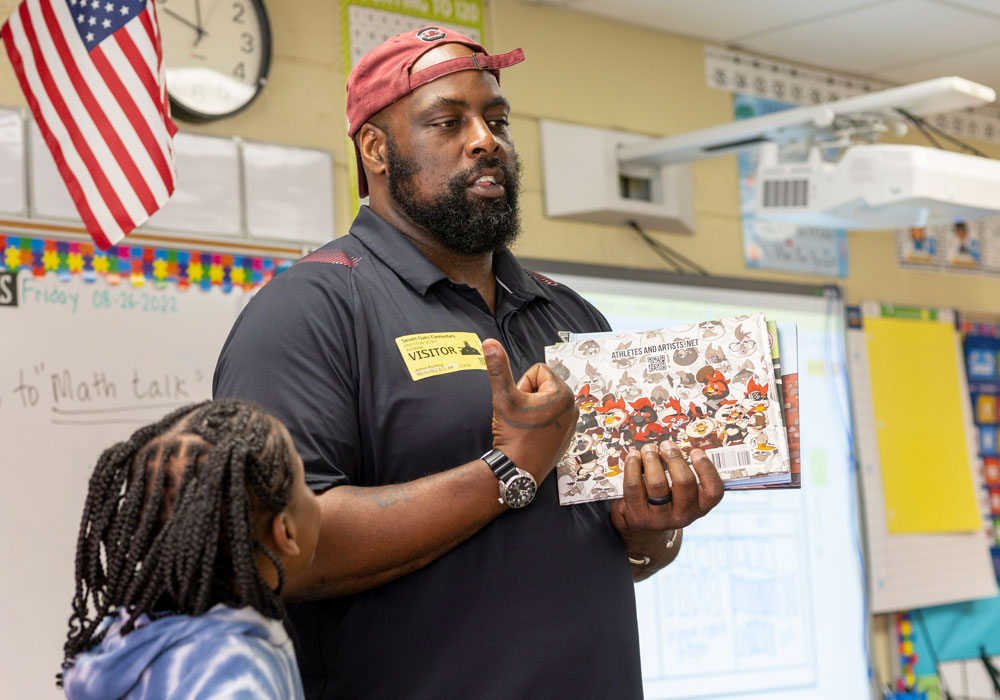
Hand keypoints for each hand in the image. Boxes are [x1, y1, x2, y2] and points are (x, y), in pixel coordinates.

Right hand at [483, 338, 577, 482]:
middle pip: (542, 385)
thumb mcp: (503, 398)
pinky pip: (550, 417)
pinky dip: (539, 422)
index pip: (537, 371)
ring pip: (544, 401)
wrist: (518, 470)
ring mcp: (571, 422)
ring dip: (532, 410)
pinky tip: (532, 435)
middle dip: (527, 397)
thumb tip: (489, 342)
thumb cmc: (513, 435)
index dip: (522, 385)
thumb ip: (498, 368)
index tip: (519, 405)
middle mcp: (573, 406)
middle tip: (522, 417)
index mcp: (562, 393)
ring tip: (526, 427)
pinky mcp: (567, 435)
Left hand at [611, 440, 722, 543]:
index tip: (696, 451)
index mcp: (700, 507)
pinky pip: (634, 487)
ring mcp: (660, 518)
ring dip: (652, 459)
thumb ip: (685, 472)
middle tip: (666, 445)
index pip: (713, 491)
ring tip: (648, 448)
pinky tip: (633, 456)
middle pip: (683, 482)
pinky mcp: (638, 516)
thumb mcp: (682, 494)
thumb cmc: (666, 500)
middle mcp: (683, 515)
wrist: (642, 527)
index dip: (707, 469)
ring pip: (657, 483)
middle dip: (674, 458)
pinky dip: (633, 467)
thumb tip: (676, 444)